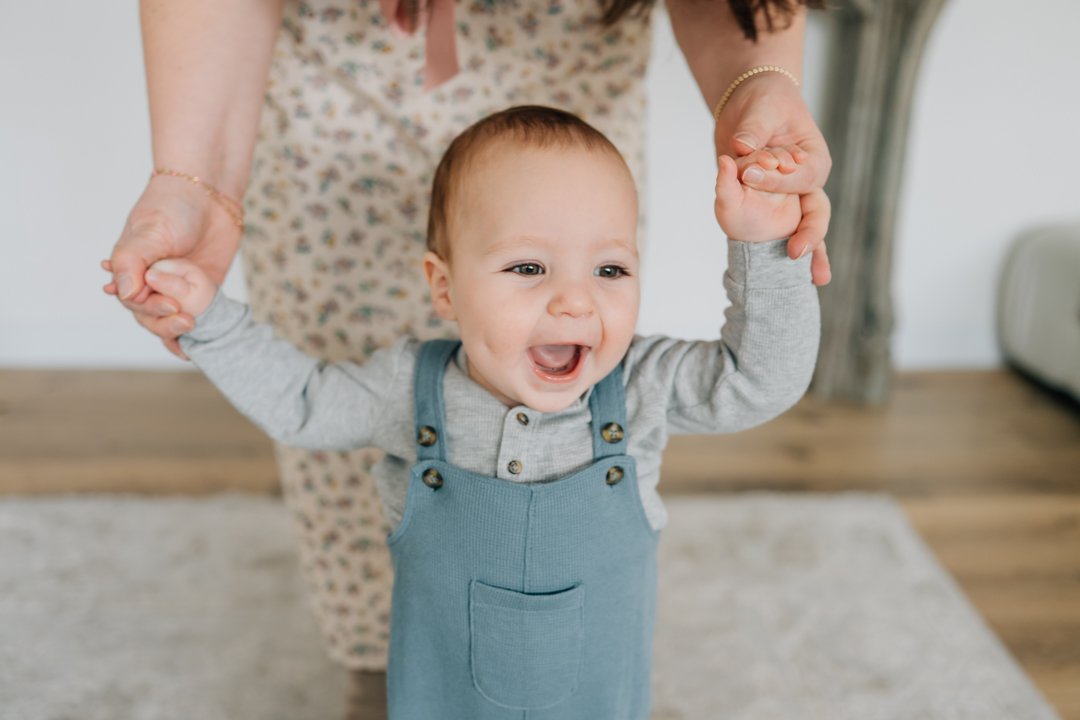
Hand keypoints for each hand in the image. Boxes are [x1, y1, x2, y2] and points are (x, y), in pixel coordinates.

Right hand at [103, 175, 242, 357]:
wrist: (209, 192)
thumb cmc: (172, 206)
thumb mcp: (149, 231)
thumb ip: (133, 261)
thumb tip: (121, 292)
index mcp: (131, 268)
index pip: (132, 300)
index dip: (149, 307)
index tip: (170, 304)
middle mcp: (151, 281)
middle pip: (149, 315)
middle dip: (164, 320)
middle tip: (184, 316)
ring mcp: (177, 287)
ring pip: (170, 320)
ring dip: (177, 329)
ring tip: (190, 326)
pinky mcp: (202, 290)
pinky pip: (195, 318)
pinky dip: (194, 335)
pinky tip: (194, 350)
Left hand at [714, 73, 832, 284]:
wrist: (752, 103)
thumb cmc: (764, 101)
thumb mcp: (760, 109)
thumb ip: (753, 131)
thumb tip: (739, 150)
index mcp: (814, 157)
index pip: (803, 177)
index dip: (778, 180)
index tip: (751, 176)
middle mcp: (807, 181)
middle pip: (814, 211)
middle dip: (808, 233)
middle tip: (794, 253)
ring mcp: (793, 196)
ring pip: (807, 227)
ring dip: (810, 252)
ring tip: (816, 279)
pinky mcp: (775, 204)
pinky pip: (786, 231)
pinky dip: (795, 252)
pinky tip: (806, 278)